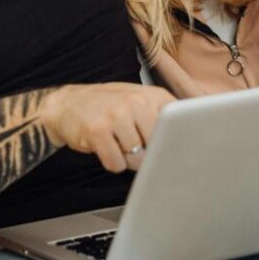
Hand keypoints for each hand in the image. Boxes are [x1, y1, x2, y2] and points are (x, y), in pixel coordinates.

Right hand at [38, 83, 174, 172]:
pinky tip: (104, 146)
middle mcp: (136, 102)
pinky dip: (111, 162)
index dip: (180, 144)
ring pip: (137, 158)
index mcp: (153, 95)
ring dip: (127, 158)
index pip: (181, 125)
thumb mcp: (140, 101)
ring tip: (116, 141)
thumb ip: (164, 117)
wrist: (66, 104)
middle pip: (159, 147)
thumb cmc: (108, 106)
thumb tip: (193, 144)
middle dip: (149, 154)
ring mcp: (116, 115)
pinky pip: (116, 164)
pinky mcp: (97, 131)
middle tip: (133, 141)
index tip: (183, 155)